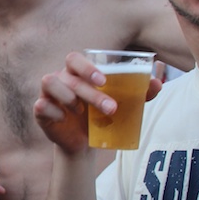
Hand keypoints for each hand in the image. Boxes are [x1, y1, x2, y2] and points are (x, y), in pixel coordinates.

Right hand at [34, 52, 160, 153]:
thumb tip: (158, 83)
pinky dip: (54, 111)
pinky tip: (65, 119)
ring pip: (49, 82)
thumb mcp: (121, 103)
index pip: (74, 58)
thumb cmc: (100, 114)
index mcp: (77, 72)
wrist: (84, 141)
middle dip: (90, 92)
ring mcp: (48, 93)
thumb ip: (139, 92)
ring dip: (69, 97)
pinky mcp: (41, 111)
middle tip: (111, 109)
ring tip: (83, 112)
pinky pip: (41, 105)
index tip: (104, 80)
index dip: (87, 66)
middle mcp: (60, 78)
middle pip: (68, 75)